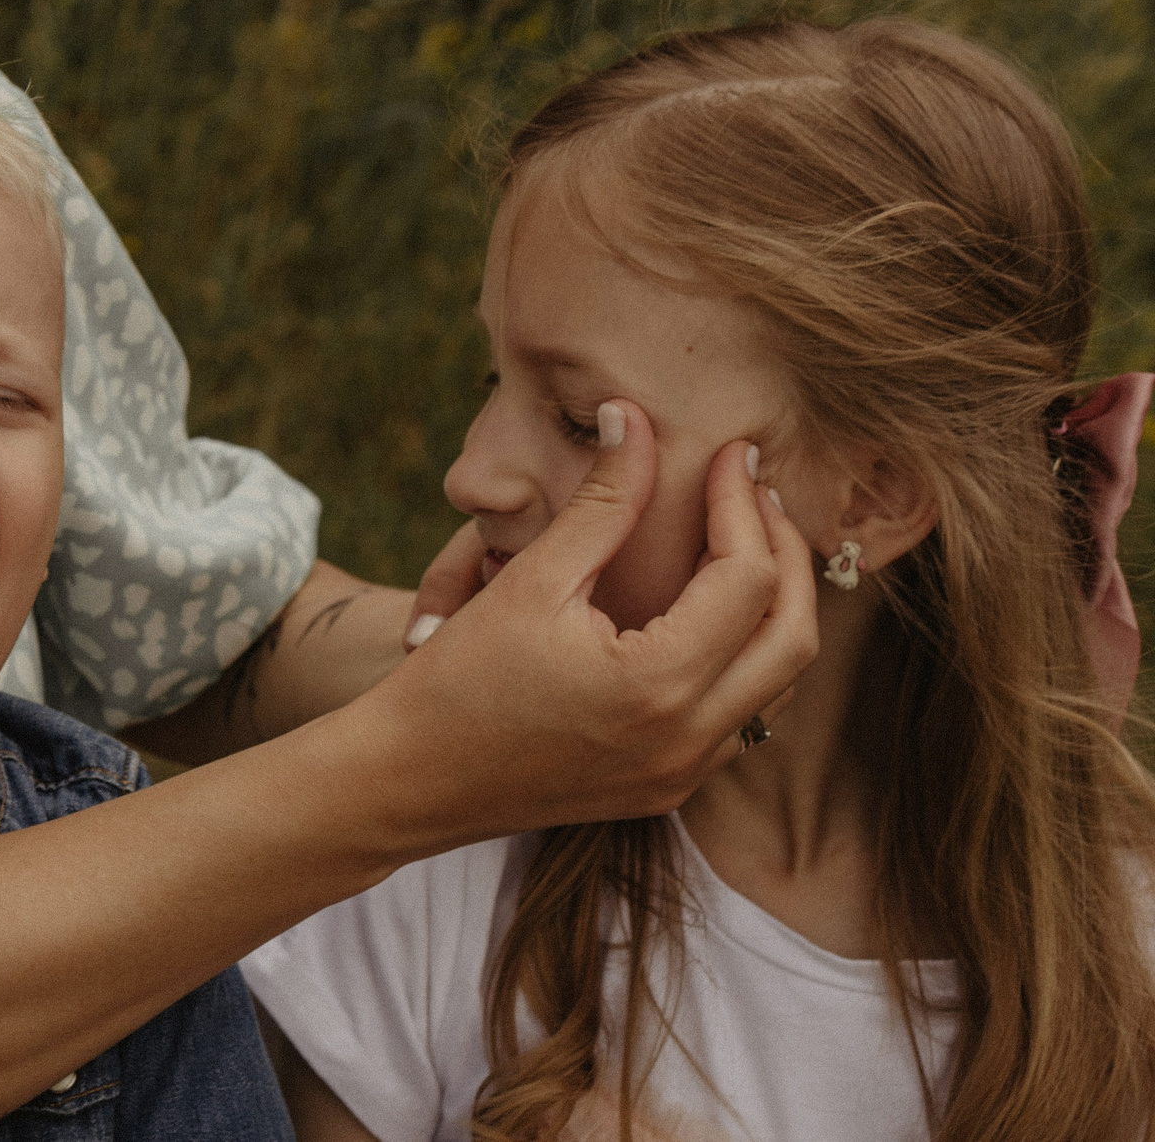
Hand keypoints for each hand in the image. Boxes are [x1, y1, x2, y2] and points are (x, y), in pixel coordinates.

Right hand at [349, 400, 816, 851]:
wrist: (409, 779)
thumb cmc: (456, 677)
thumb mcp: (529, 577)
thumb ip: (600, 499)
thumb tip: (633, 417)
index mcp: (658, 685)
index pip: (747, 578)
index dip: (744, 503)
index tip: (731, 453)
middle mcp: (688, 740)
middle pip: (793, 635)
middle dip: (785, 552)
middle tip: (754, 491)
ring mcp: (683, 773)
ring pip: (780, 684)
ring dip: (774, 608)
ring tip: (742, 540)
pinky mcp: (668, 788)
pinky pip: (744, 718)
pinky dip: (747, 657)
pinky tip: (709, 610)